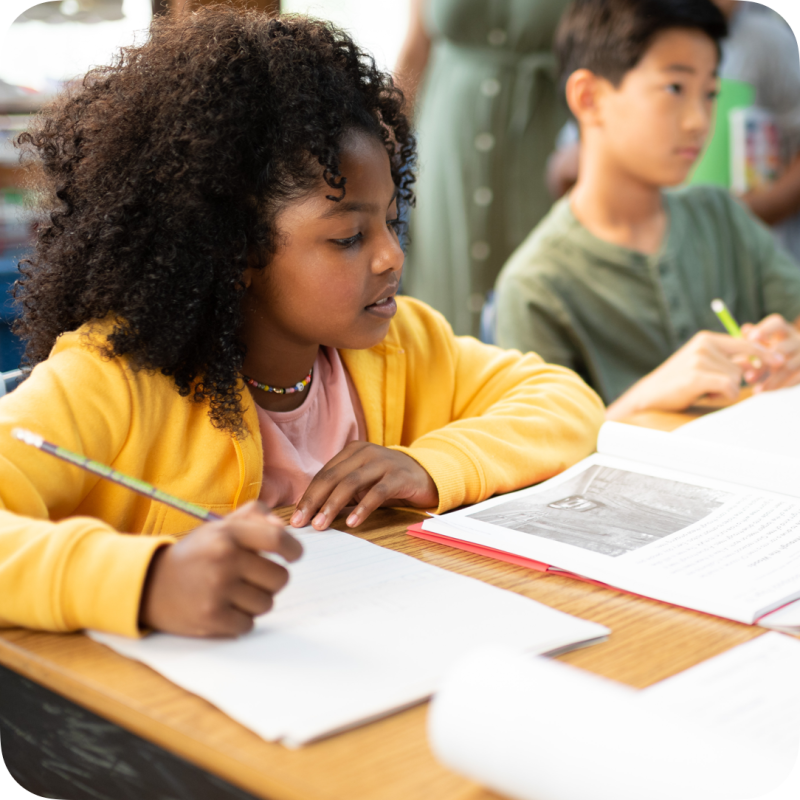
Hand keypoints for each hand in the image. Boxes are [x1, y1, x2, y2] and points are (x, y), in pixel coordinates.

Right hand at [139, 501, 302, 636]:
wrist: (150, 584)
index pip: (278, 538)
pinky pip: (249, 624)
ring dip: (255, 601)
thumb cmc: (196, 554)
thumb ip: (255, 516)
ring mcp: (217, 589)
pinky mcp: (211, 617)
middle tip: (251, 578)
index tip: (293, 556)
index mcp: (228, 533)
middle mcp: (224, 558)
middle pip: (280, 578)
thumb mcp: (221, 526)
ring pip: (267, 603)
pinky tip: (224, 608)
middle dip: (271, 581)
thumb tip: (284, 528)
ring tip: (234, 593)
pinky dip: (240, 620)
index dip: (294, 549)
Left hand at [290, 442, 438, 529]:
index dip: (308, 496)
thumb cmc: (389, 481)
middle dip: (314, 501)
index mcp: (352, 451)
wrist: (427, 475)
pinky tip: (353, 522)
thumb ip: (341, 492)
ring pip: (350, 483)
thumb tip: (311, 512)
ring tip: (321, 524)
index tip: (296, 517)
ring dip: (332, 505)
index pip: (324, 474)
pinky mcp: (399, 476)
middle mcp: (365, 452)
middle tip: (301, 523)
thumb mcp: (363, 483)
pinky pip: (377, 492)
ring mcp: (383, 462)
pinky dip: (362, 508)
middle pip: (332, 477)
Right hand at [606, 331, 775, 418]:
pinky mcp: (697, 375)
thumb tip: (752, 362)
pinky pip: (728, 387)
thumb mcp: (702, 366)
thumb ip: (725, 361)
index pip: (745, 343)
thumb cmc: (677, 383)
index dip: (764, 353)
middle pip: (742, 367)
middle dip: (732, 383)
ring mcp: (699, 358)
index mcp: (706, 338)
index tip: (779, 360)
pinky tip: (702, 396)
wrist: (649, 397)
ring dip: (724, 392)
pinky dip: (720, 397)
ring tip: (701, 392)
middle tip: (708, 388)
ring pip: (736, 379)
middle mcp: (704, 344)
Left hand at [742, 314, 799, 392]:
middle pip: (782, 348)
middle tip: (747, 377)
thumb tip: (743, 334)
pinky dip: (781, 386)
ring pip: (788, 367)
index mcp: (782, 330)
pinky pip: (796, 378)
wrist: (790, 361)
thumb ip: (751, 342)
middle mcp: (796, 339)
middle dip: (764, 363)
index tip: (750, 339)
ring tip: (756, 390)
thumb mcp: (761, 345)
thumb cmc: (770, 350)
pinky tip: (768, 390)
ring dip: (771, 380)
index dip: (764, 330)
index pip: (776, 324)